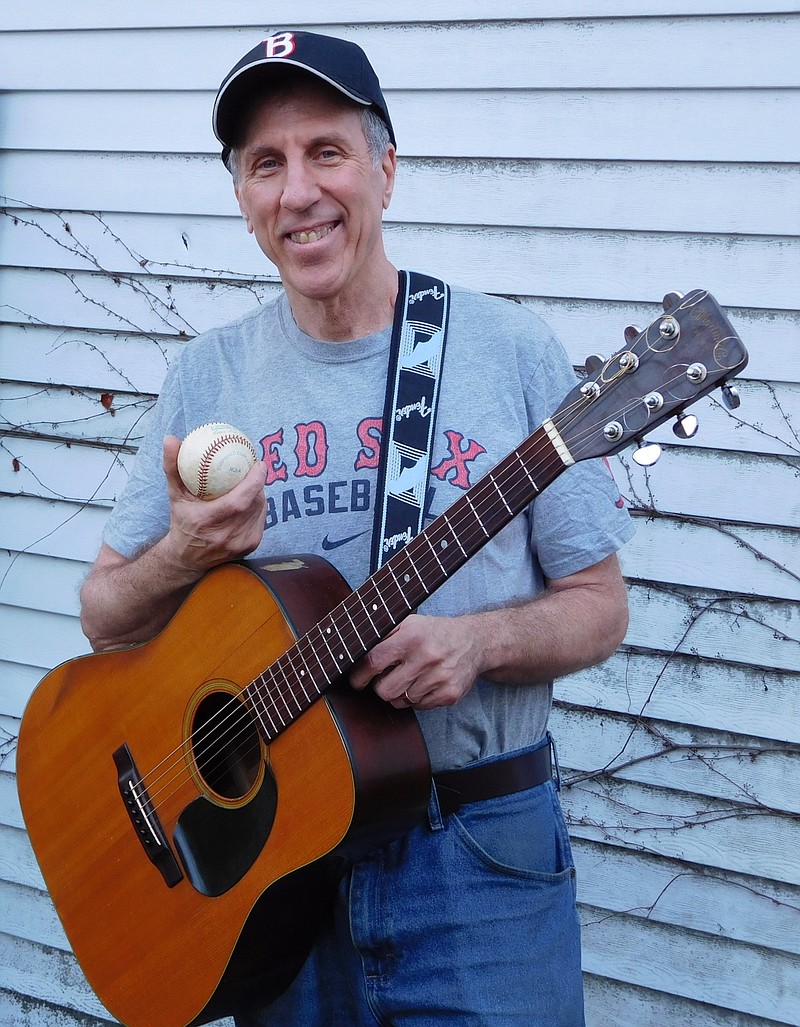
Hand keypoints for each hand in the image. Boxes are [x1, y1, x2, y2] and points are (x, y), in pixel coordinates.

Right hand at [161, 435, 267, 571]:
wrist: (187, 559)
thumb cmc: (181, 522)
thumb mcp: (174, 495)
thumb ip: (172, 468)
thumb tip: (170, 439)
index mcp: (208, 521)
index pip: (240, 501)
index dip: (254, 481)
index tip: (258, 464)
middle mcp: (227, 535)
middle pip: (254, 503)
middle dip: (258, 484)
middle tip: (255, 469)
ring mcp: (240, 543)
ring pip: (261, 511)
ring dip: (259, 494)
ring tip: (253, 481)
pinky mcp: (250, 547)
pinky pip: (261, 520)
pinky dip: (258, 508)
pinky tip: (252, 499)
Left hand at [349, 614, 482, 709]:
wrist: (474, 641)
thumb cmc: (434, 632)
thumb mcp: (408, 623)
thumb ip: (382, 635)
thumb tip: (352, 650)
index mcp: (412, 636)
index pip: (374, 661)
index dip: (359, 674)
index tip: (356, 680)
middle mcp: (427, 656)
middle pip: (385, 690)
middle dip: (381, 687)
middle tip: (388, 677)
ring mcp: (440, 677)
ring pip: (401, 701)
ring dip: (400, 692)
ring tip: (411, 676)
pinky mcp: (450, 694)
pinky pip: (419, 707)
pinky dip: (417, 699)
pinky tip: (424, 683)